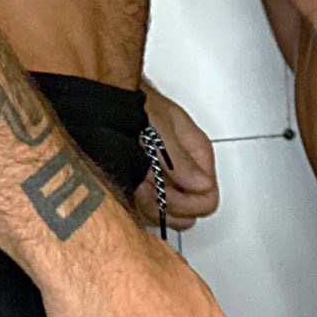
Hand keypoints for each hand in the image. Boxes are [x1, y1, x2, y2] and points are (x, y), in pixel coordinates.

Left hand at [135, 85, 220, 229]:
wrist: (108, 100)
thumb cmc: (136, 104)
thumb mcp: (160, 128)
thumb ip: (181, 159)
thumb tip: (202, 185)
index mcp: (197, 155)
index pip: (207, 200)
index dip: (186, 203)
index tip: (163, 191)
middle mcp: (184, 171)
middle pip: (189, 214)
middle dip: (167, 207)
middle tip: (146, 188)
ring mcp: (164, 181)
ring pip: (168, 216)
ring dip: (150, 207)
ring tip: (136, 184)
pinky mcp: (145, 188)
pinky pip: (148, 213)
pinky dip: (137, 206)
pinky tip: (128, 188)